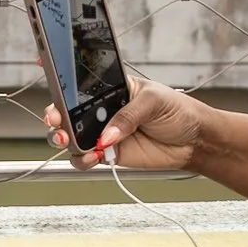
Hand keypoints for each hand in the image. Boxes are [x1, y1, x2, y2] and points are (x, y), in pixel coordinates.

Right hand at [44, 76, 208, 170]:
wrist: (194, 141)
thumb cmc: (178, 111)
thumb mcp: (154, 101)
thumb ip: (127, 116)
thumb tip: (107, 135)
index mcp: (111, 89)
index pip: (80, 86)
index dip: (63, 86)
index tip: (53, 86)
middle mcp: (102, 111)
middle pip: (68, 113)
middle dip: (56, 117)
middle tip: (57, 121)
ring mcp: (103, 133)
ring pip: (72, 138)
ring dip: (65, 140)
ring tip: (71, 141)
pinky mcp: (109, 154)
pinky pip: (86, 158)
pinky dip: (83, 160)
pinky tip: (93, 156)